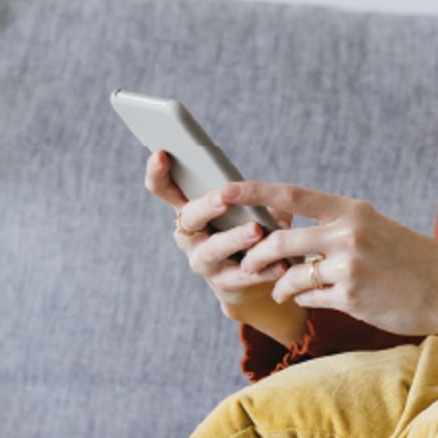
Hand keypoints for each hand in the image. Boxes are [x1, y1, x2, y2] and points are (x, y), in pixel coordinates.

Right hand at [144, 150, 295, 317]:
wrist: (255, 278)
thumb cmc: (248, 228)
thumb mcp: (249, 207)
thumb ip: (251, 195)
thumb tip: (263, 190)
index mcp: (191, 209)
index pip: (165, 189)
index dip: (157, 173)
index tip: (160, 153)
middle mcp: (190, 235)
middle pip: (189, 217)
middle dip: (205, 207)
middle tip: (222, 198)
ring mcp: (203, 261)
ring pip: (213, 249)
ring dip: (234, 238)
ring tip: (256, 230)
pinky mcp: (224, 284)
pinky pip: (242, 276)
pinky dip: (262, 269)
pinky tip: (280, 264)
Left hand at [227, 180, 437, 336]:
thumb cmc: (413, 260)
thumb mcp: (376, 230)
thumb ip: (337, 230)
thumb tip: (292, 242)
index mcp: (352, 210)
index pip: (292, 195)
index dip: (252, 191)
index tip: (220, 190)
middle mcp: (348, 234)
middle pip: (279, 239)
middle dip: (256, 254)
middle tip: (249, 262)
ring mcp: (349, 267)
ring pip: (290, 275)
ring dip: (278, 285)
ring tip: (280, 290)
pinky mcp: (351, 297)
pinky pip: (309, 298)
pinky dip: (304, 300)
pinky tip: (312, 299)